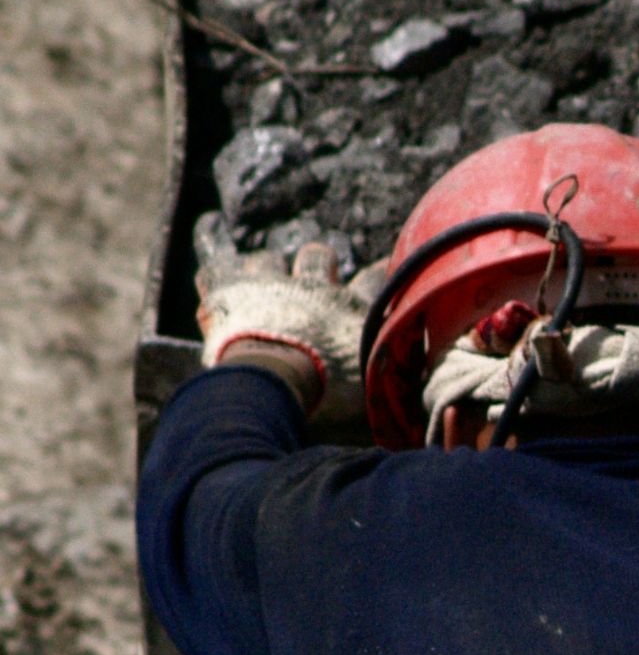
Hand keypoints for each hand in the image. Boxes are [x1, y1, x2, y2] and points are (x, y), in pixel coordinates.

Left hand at [196, 242, 385, 419]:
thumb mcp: (374, 389)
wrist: (279, 382)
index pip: (374, 279)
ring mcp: (269, 284)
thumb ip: (389, 382)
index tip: (381, 271)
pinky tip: (209, 254)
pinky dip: (212, 262)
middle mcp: (315, 288)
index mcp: (352, 310)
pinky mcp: (229, 290)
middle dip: (315, 265)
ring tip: (257, 285)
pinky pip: (215, 266)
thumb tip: (414, 400)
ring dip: (264, 271)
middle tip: (309, 283)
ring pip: (268, 260)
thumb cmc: (329, 394)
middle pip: (319, 257)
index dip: (377, 273)